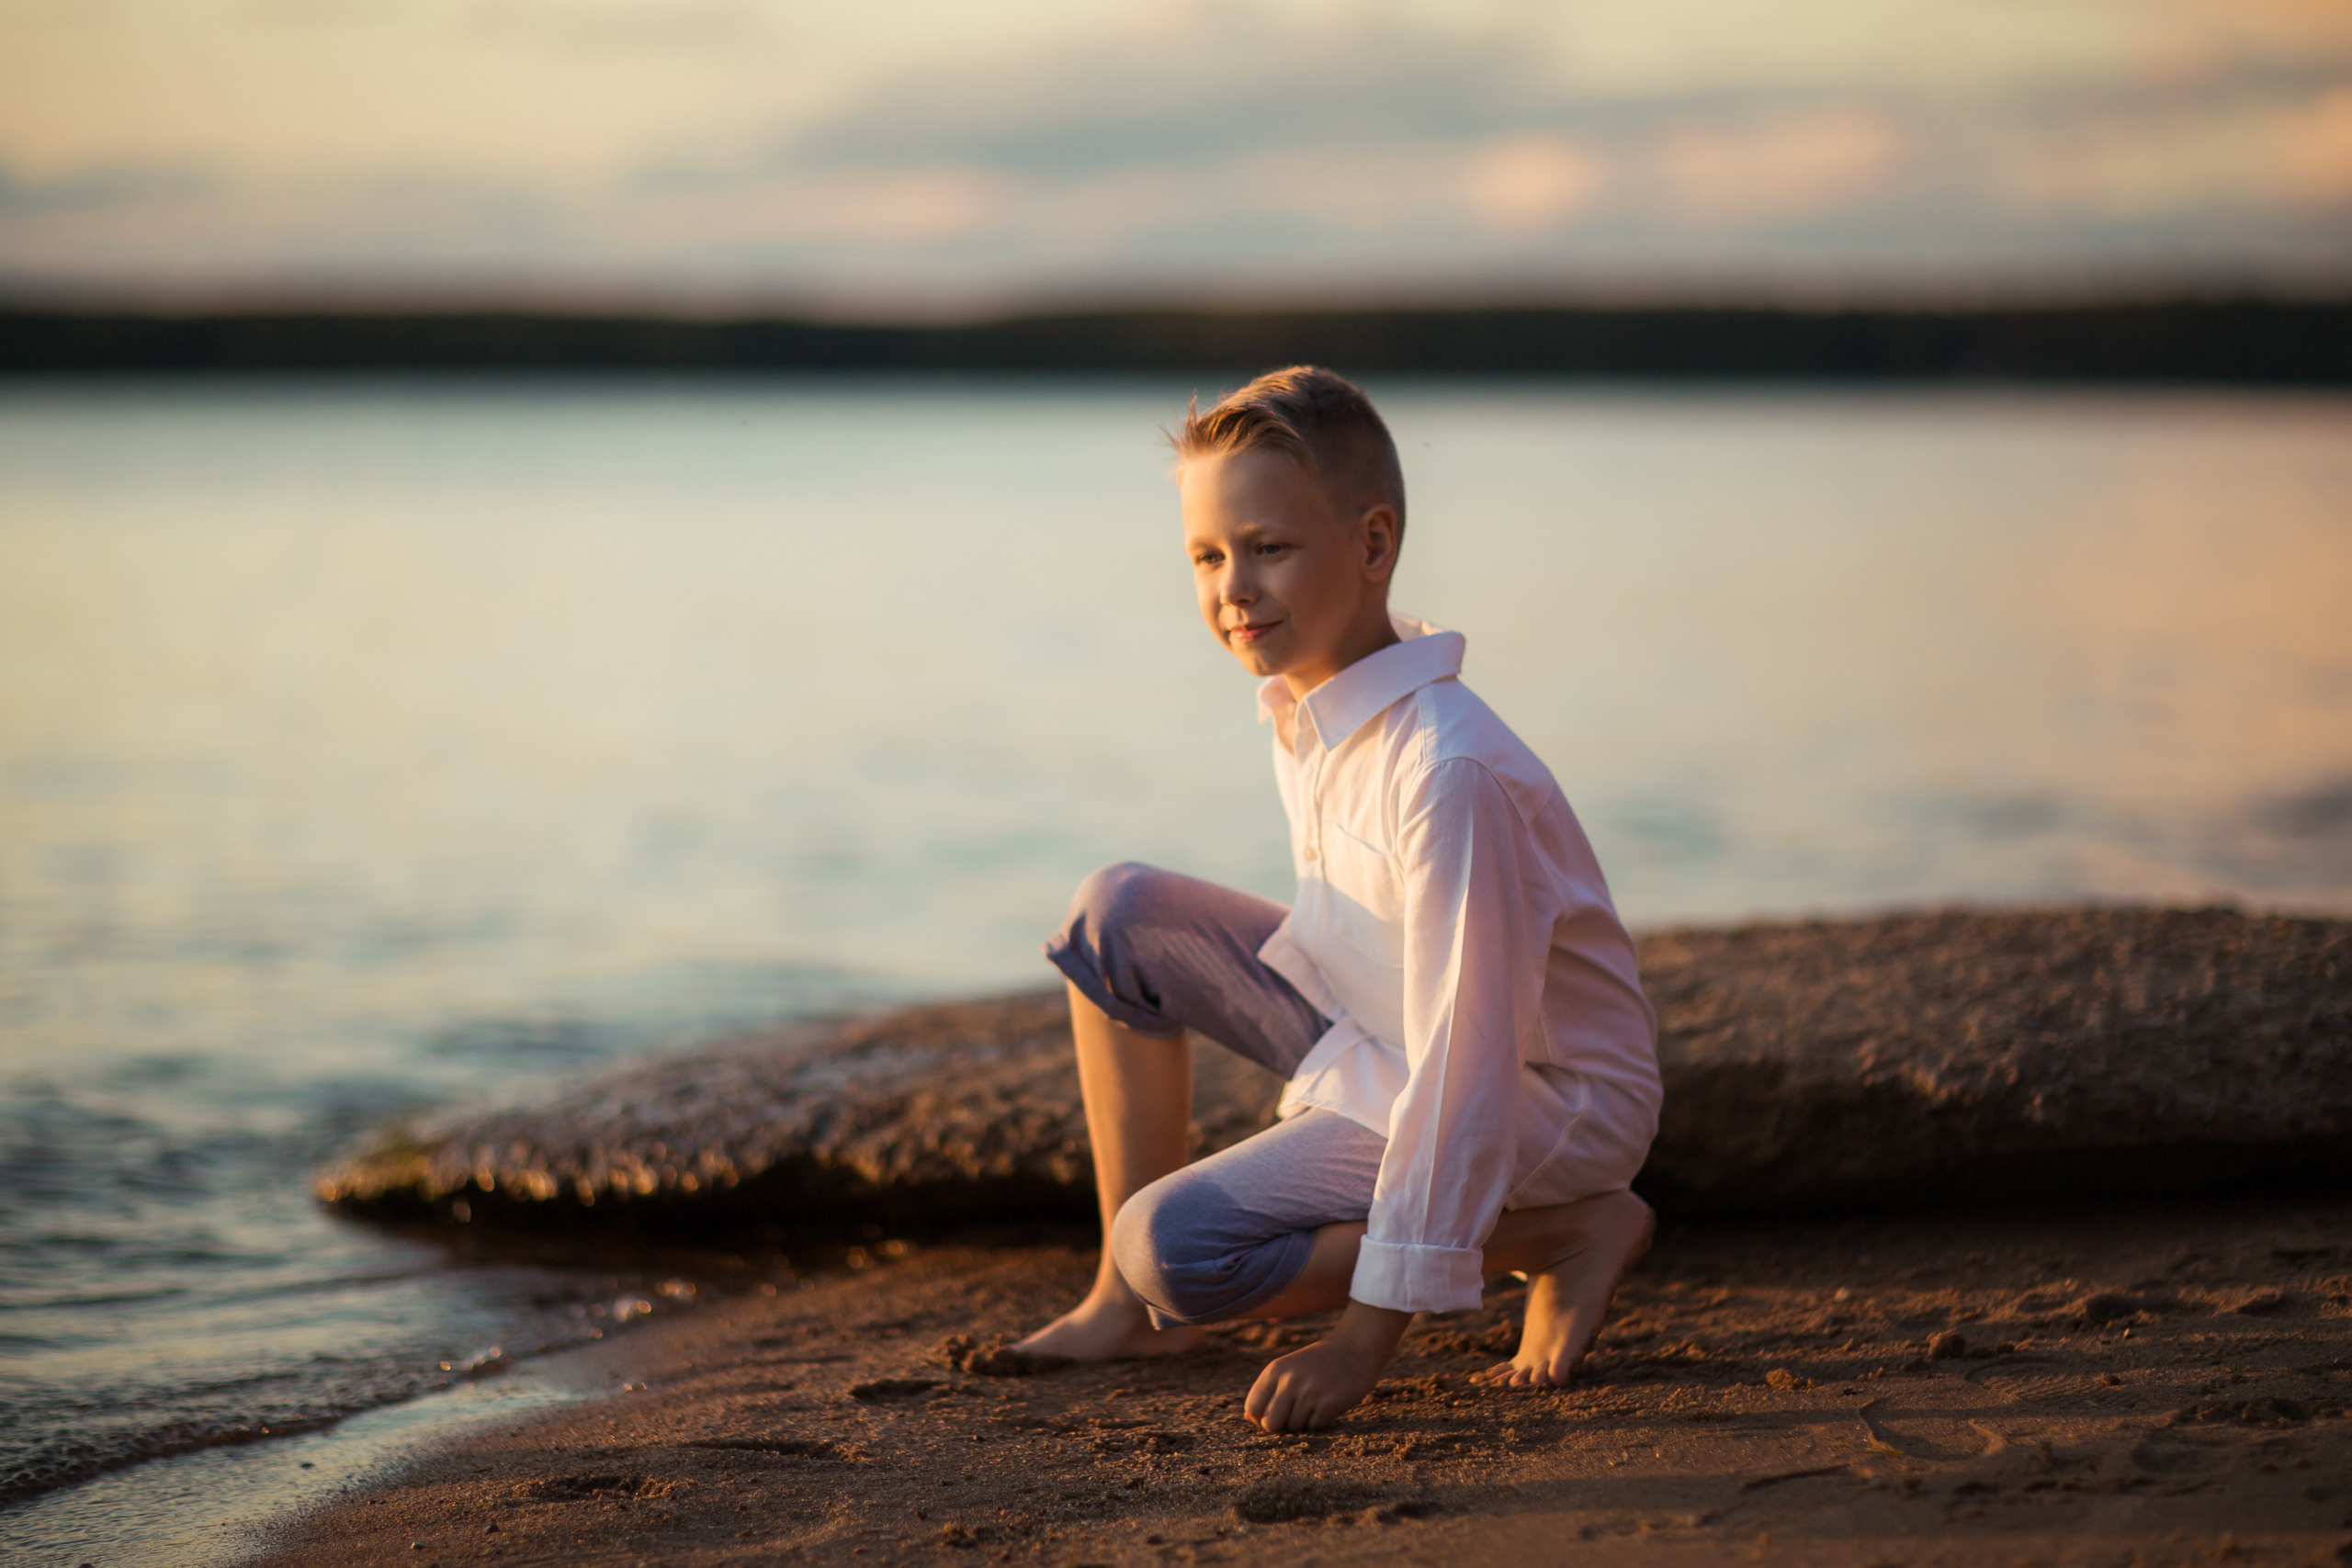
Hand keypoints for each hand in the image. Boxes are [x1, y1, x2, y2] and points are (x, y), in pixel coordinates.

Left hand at [1242, 1301, 1410, 1432]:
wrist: (1355, 1347)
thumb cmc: (1318, 1362)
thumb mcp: (1288, 1368)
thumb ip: (1268, 1391)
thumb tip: (1248, 1419)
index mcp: (1274, 1371)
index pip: (1252, 1409)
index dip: (1261, 1418)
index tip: (1275, 1414)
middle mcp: (1289, 1381)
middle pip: (1270, 1425)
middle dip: (1281, 1426)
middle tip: (1295, 1414)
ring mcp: (1309, 1392)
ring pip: (1294, 1429)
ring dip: (1304, 1422)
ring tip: (1315, 1402)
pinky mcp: (1329, 1403)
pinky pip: (1314, 1428)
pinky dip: (1320, 1421)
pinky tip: (1328, 1403)